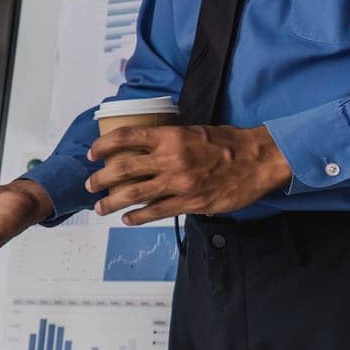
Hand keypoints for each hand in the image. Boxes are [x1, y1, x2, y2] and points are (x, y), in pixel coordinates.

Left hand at [87, 125, 290, 224]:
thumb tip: (144, 147)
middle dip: (100, 178)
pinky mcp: (191, 202)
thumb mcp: (194, 131)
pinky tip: (128, 219)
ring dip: (112, 202)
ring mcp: (179, 183)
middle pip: (123, 169)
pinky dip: (138, 216)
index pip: (126, 137)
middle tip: (89, 184)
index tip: (92, 154)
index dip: (103, 145)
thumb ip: (168, 139)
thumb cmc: (228, 143)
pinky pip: (157, 212)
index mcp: (170, 137)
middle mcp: (170, 159)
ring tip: (100, 207)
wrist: (260, 160)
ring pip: (134, 194)